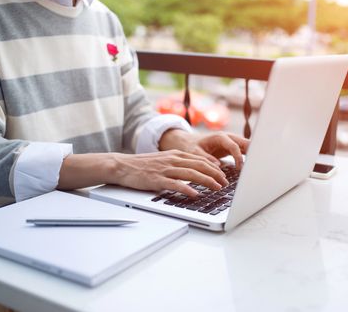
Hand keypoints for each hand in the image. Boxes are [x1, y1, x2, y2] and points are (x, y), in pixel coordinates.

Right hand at [58, 151, 228, 197]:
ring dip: (206, 181)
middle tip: (225, 183)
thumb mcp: (165, 160)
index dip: (214, 167)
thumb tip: (196, 173)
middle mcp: (173, 159)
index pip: (201, 159)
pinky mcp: (156, 179)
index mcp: (176, 154)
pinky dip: (186, 189)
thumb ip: (180, 164)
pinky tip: (195, 194)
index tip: (224, 174)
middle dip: (215, 174)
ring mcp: (165, 169)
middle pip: (200, 165)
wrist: (122, 165)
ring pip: (191, 174)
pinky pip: (174, 184)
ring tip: (217, 188)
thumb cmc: (143, 165)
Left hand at [159, 130, 248, 169]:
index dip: (238, 157)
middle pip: (246, 143)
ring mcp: (232, 142)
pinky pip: (245, 151)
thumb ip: (205, 158)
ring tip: (258, 168)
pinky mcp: (233, 148)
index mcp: (220, 137)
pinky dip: (249, 158)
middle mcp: (229, 137)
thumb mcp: (194, 152)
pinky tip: (253, 167)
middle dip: (253, 153)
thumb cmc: (191, 146)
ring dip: (253, 156)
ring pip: (248, 146)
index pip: (234, 146)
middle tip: (256, 167)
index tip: (240, 168)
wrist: (189, 142)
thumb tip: (218, 165)